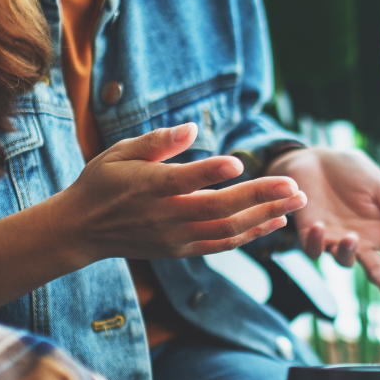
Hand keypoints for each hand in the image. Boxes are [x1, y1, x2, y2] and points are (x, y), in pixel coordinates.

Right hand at [52, 123, 307, 261]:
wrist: (83, 230)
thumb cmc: (103, 182)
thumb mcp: (120, 152)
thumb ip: (157, 142)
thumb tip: (190, 128)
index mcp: (150, 187)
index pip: (184, 179)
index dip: (210, 172)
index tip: (238, 162)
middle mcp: (166, 215)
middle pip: (218, 208)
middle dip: (260, 198)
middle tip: (294, 186)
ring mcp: (176, 237)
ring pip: (227, 230)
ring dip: (265, 218)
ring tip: (296, 203)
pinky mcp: (182, 250)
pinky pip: (222, 244)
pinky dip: (251, 235)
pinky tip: (275, 223)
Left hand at [268, 147, 379, 299]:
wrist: (316, 157)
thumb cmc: (351, 171)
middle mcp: (360, 242)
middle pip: (374, 269)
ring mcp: (334, 240)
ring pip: (343, 260)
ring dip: (347, 252)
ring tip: (351, 237)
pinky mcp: (310, 234)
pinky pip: (313, 248)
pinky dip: (316, 241)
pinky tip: (319, 226)